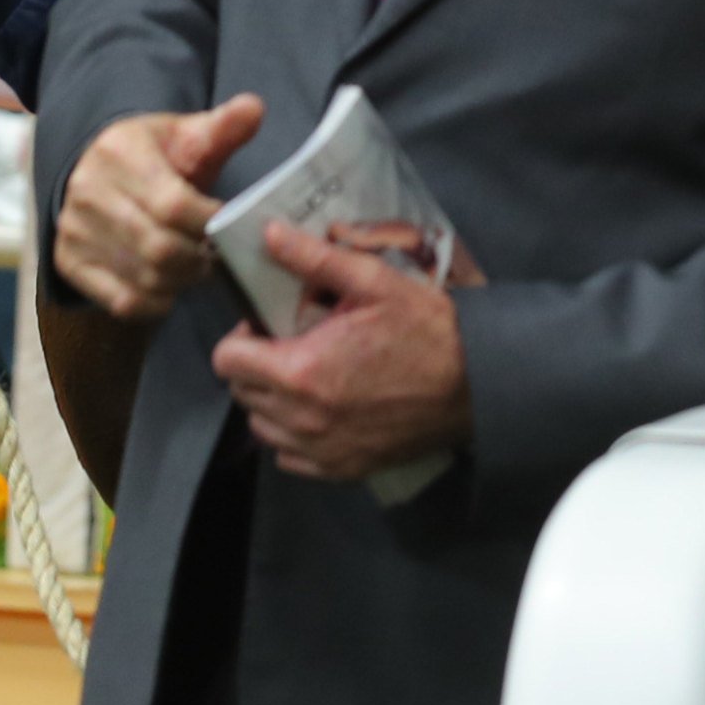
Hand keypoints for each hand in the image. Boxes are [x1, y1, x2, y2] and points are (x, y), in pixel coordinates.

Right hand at [56, 95, 263, 319]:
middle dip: (198, 258)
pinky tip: (170, 289)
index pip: (173, 204)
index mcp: (119, 152)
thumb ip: (223, 127)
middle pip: (159, 247)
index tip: (227, 223)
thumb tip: (255, 107)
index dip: (209, 222)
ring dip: (181, 282)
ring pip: (143, 278)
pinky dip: (154, 304)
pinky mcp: (68, 262)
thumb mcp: (185, 135)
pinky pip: (120, 301)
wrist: (97, 171)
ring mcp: (74, 230)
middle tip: (214, 255)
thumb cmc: (154, 156)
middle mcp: (88, 191)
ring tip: (196, 268)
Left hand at [210, 220, 474, 481]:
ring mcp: (321, 451)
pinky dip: (295, 435)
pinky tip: (324, 410)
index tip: (268, 326)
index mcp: (300, 370)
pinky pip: (290, 457)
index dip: (241, 338)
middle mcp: (301, 419)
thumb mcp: (374, 281)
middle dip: (256, 366)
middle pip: (242, 394)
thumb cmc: (427, 329)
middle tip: (292, 344)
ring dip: (272, 402)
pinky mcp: (343, 469)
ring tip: (307, 376)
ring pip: (263, 428)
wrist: (477, 384)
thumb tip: (269, 235)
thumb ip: (315, 259)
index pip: (227, 361)